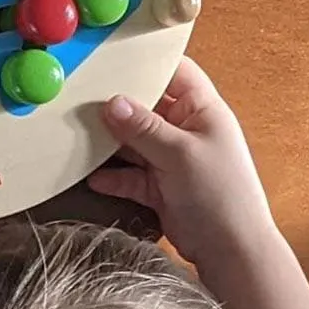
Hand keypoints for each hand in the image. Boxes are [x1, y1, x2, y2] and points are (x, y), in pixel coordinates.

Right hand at [86, 58, 275, 269]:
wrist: (232, 251)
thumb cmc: (219, 193)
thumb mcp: (180, 153)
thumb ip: (143, 128)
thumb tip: (111, 102)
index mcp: (202, 110)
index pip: (176, 72)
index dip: (148, 62)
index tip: (111, 57)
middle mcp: (185, 130)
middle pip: (146, 107)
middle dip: (116, 105)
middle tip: (80, 99)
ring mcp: (171, 158)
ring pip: (132, 142)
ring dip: (108, 143)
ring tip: (76, 137)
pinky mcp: (159, 186)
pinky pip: (130, 174)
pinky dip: (112, 176)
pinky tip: (91, 177)